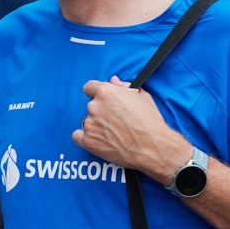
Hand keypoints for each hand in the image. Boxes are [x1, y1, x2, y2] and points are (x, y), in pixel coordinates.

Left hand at [73, 76, 191, 184]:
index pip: (89, 87)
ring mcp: (90, 124)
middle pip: (91, 106)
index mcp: (106, 92)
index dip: (95, 93)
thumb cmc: (149, 121)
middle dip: (101, 112)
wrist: (152, 147)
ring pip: (87, 121)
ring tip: (112, 133)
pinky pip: (77, 136)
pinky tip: (98, 140)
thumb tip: (113, 80)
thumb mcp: (141, 96)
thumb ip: (123, 86)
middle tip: (115, 121)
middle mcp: (95, 106)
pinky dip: (85, 138)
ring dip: (96, 125)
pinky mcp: (88, 141)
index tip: (102, 100)